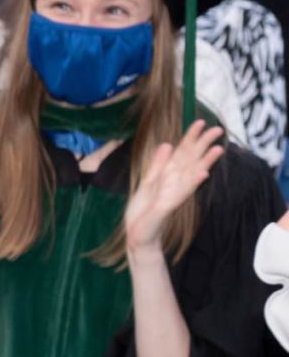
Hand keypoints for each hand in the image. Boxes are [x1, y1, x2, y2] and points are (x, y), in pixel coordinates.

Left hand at [123, 121, 224, 255]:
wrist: (138, 233)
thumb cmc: (143, 210)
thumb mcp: (148, 182)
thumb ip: (158, 164)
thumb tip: (167, 144)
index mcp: (168, 176)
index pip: (182, 153)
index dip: (190, 137)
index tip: (200, 122)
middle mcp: (175, 184)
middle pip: (191, 160)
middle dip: (203, 145)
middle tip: (218, 129)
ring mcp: (174, 195)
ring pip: (192, 175)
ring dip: (205, 162)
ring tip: (218, 149)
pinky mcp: (168, 206)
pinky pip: (182, 193)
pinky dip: (192, 183)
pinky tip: (203, 174)